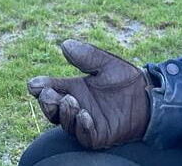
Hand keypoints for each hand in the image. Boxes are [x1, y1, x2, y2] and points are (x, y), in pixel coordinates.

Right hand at [27, 39, 151, 148]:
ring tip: (70, 100)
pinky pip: (85, 136)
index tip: (33, 84)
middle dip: (47, 102)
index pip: (51, 89)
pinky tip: (84, 115)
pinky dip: (82, 127)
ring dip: (64, 113)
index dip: (40, 87)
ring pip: (66, 123)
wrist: (148, 95)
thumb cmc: (126, 79)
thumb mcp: (106, 63)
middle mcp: (77, 106)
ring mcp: (86, 122)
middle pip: (53, 109)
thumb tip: (65, 44)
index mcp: (74, 89)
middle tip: (48, 94)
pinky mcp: (99, 135)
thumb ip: (86, 56)